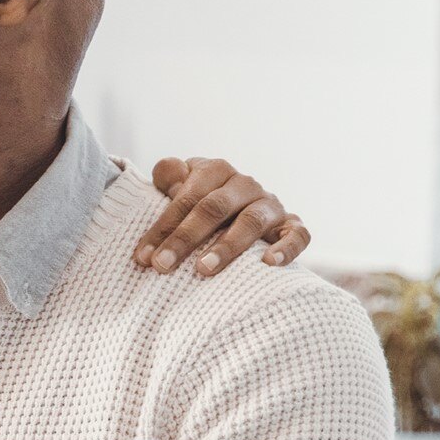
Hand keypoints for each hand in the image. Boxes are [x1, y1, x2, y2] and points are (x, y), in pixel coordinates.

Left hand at [134, 157, 310, 277]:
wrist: (242, 209)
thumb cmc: (200, 202)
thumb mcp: (181, 185)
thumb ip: (170, 176)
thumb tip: (170, 178)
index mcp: (215, 170)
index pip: (186, 198)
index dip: (162, 227)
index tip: (142, 257)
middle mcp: (245, 184)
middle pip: (214, 208)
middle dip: (185, 238)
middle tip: (162, 266)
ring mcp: (270, 204)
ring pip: (251, 222)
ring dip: (227, 246)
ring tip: (204, 270)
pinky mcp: (292, 224)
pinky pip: (297, 234)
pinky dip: (286, 248)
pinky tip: (268, 264)